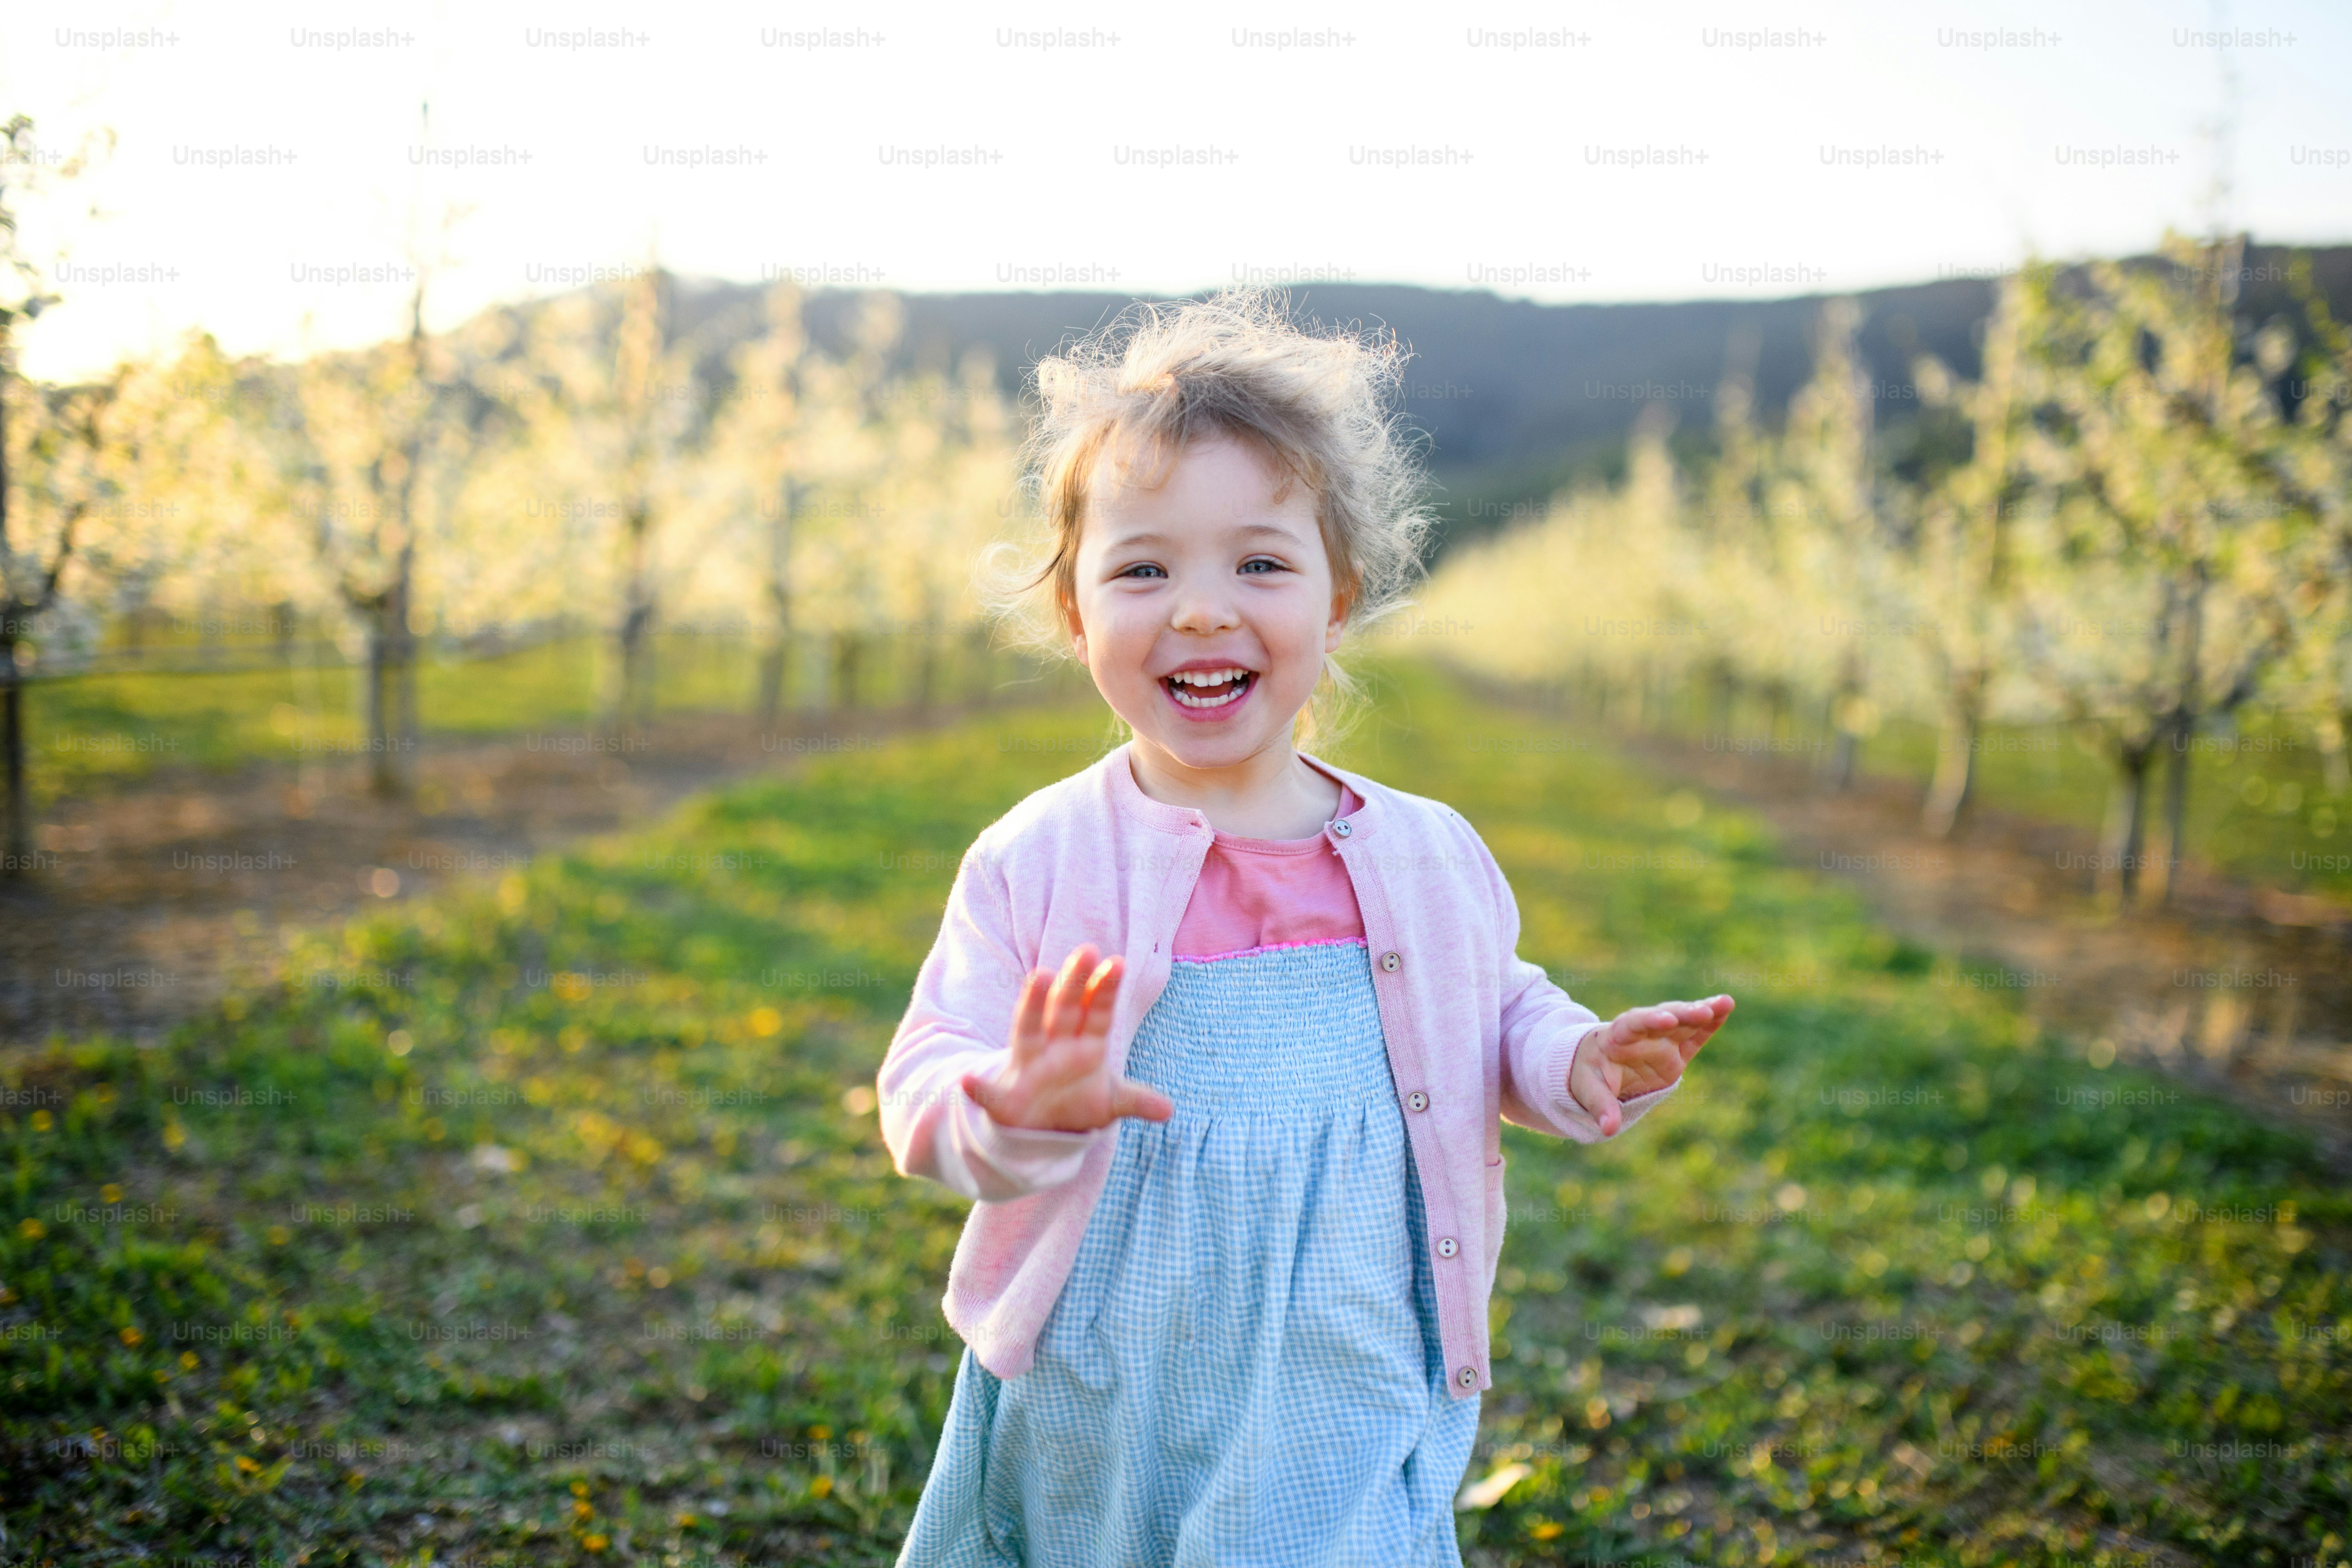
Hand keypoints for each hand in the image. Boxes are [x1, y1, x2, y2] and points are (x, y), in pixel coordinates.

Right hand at [961, 944, 1174, 1132]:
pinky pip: (990, 1093)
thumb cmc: (1075, 1101)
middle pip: (1065, 1009)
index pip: (1097, 1013)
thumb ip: (1134, 1101)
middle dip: (1075, 983)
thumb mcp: (1108, 1103)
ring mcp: (1028, 1066)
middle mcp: (1054, 1046)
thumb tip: (1168, 1111)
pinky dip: (978, 1088)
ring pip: (1028, 1030)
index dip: (1106, 991)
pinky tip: (968, 1082)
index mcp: (1084, 1045)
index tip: (1118, 963)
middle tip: (1088, 950)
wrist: (1038, 1126)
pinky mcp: (1005, 1099)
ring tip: (1037, 976)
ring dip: (1032, 1004)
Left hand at [1569, 994, 1732, 1135]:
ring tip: (1725, 1003)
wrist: (1597, 1067)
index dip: (1649, 1021)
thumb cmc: (1590, 1075)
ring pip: (1683, 1022)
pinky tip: (1725, 1008)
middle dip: (1682, 1014)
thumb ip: (1600, 1107)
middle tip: (1702, 1011)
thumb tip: (1608, 1129)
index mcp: (1616, 1037)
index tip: (1667, 1019)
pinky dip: (1709, 1024)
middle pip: (1663, 1018)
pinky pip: (1694, 1036)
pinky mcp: (1676, 1051)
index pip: (1633, 1024)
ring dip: (1702, 1012)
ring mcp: (1661, 1039)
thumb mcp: (1589, 1090)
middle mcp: (1642, 1033)